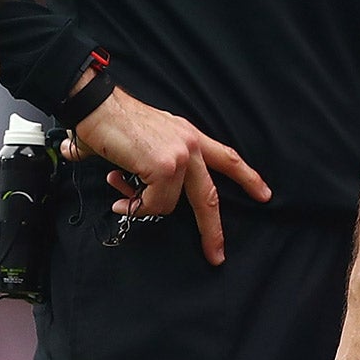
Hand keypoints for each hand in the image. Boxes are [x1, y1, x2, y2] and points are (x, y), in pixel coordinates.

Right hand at [64, 86, 269, 264]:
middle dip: (213, 230)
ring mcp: (180, 156)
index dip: (247, 177)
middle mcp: (189, 144)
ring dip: (143, 205)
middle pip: (209, 195)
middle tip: (216, 253)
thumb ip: (154, 165)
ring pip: (170, 204)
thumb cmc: (113, 122)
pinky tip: (118, 195)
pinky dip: (134, 205)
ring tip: (122, 195)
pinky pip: (153, 203)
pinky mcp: (165, 167)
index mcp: (188, 136)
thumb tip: (136, 194)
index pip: (227, 158)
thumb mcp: (148, 138)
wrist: (96, 106)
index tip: (263, 194)